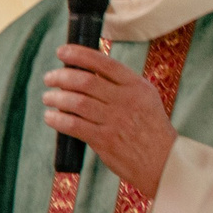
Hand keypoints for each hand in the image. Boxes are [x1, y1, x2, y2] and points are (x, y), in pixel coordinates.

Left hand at [45, 44, 175, 197]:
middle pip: (85, 81)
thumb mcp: (145, 99)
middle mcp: (126, 101)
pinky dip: (57, 119)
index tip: (62, 52)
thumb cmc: (149, 128)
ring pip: (76, 102)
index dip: (79, 55)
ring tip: (48, 98)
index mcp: (137, 86)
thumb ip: (120, 85)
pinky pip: (74, 125)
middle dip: (61, 76)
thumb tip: (84, 72)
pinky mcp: (105, 140)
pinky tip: (51, 117)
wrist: (164, 161)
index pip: (104, 63)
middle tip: (49, 78)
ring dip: (56, 98)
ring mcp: (115, 121)